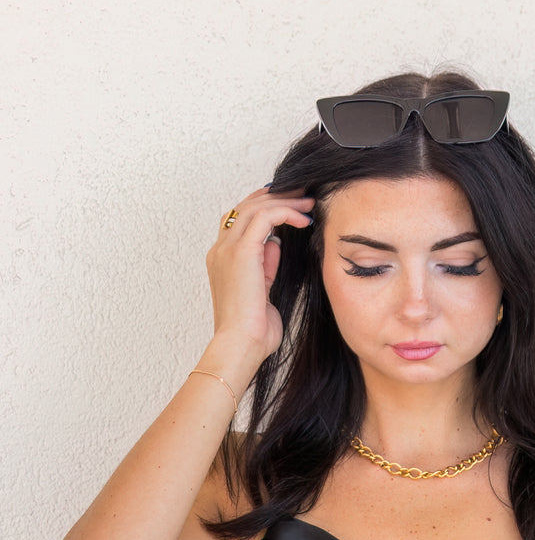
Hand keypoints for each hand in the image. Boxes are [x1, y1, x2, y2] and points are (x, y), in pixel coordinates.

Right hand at [206, 186, 313, 361]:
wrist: (240, 345)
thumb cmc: (253, 330)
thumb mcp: (263, 291)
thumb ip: (266, 265)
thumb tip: (275, 243)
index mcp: (221, 258)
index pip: (240, 218)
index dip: (264, 205)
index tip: (290, 204)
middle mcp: (220, 249)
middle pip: (246, 205)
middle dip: (277, 195)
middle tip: (304, 194)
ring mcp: (227, 249)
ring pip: (255, 206)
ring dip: (286, 200)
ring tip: (309, 203)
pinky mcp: (241, 252)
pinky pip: (265, 217)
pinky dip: (287, 212)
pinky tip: (305, 219)